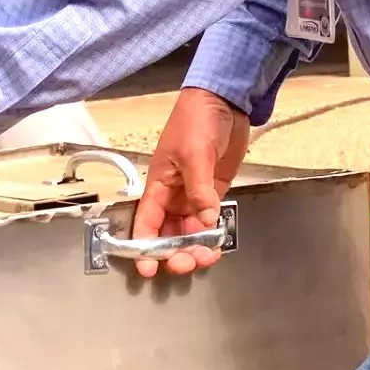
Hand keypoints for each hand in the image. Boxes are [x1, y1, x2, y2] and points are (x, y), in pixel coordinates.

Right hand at [129, 86, 249, 278]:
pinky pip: (210, 219)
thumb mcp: (193, 154)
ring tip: (207, 255)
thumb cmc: (196, 120)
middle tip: (188, 262)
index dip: (145, 247)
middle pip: (169, 232)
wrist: (224, 101)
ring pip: (191, 230)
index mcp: (159, 184)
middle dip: (176, 252)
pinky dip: (213, 233)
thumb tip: (204, 220)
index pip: (146, 222)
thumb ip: (199, 190)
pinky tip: (218, 241)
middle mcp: (174, 193)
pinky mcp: (215, 190)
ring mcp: (195, 193)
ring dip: (196, 246)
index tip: (148, 268)